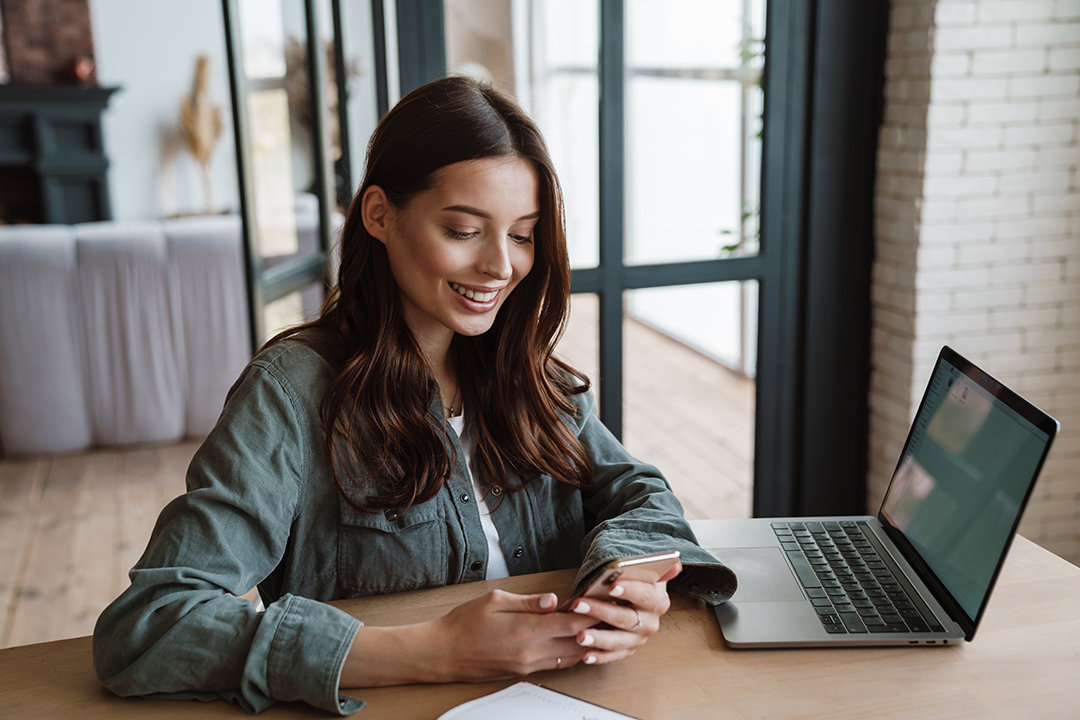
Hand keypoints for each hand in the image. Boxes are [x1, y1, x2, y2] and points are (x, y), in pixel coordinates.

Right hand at [341, 589, 597, 686]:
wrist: (443, 654)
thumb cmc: (464, 623)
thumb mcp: (495, 600)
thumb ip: (529, 601)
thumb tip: (554, 599)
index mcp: (526, 630)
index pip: (572, 623)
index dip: (592, 613)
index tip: (606, 602)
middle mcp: (532, 652)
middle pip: (577, 642)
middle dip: (595, 628)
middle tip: (611, 614)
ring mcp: (529, 665)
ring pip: (570, 656)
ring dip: (585, 643)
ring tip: (600, 627)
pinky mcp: (524, 672)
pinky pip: (556, 663)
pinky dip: (569, 652)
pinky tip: (575, 641)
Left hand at [568, 561, 680, 665]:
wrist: (634, 601)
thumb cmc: (633, 584)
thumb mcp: (643, 574)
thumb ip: (655, 569)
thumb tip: (675, 565)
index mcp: (657, 600)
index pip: (645, 595)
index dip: (629, 590)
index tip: (611, 586)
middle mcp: (651, 622)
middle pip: (627, 618)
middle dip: (601, 611)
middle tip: (579, 605)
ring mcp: (639, 639)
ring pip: (619, 641)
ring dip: (599, 639)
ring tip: (580, 636)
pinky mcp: (627, 650)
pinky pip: (613, 656)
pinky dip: (600, 657)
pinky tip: (586, 656)